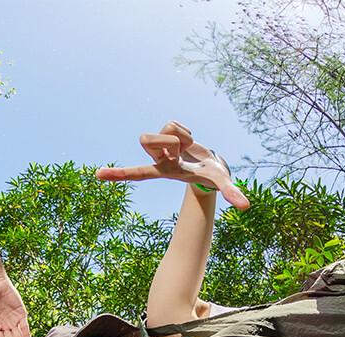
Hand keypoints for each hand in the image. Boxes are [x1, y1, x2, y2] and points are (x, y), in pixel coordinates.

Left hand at [96, 121, 249, 209]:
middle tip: (181, 152)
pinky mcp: (165, 133)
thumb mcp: (221, 183)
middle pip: (146, 139)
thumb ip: (232, 193)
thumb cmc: (213, 177)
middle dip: (166, 141)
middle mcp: (157, 159)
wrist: (211, 165)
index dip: (119, 174)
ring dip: (178, 134)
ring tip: (188, 148)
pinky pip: (172, 122)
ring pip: (162, 128)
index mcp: (162, 172)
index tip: (97, 175)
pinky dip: (183, 130)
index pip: (137, 173)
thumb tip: (247, 205)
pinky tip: (188, 142)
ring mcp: (160, 146)